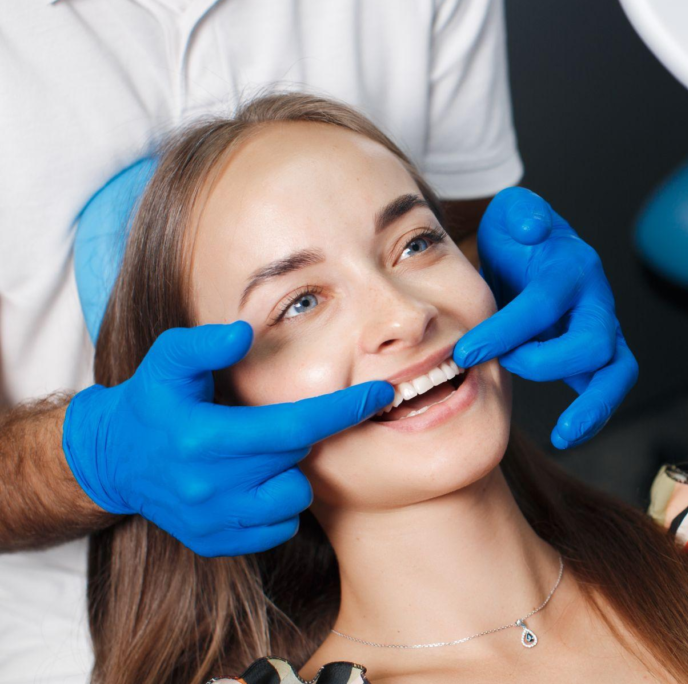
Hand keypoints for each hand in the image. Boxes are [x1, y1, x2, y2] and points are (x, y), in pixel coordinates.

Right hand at [62, 322, 393, 556]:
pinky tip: (250, 485)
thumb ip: (205, 343)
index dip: (344, 410)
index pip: (295, 425)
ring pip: (293, 499)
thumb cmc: (152, 401)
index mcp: (205, 439)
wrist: (112, 460)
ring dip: (288, 474)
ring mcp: (213, 520)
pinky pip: (278, 528)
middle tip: (270, 424)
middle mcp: (210, 487)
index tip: (381, 395)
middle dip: (299, 436)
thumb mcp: (167, 360)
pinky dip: (275, 506)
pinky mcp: (215, 543)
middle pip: (298, 458)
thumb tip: (245, 332)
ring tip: (256, 457)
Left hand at [453, 187, 637, 448]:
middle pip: (592, 340)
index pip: (543, 303)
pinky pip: (608, 388)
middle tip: (501, 367)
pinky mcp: (600, 356)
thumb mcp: (513, 213)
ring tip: (564, 434)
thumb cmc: (520, 237)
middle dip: (544, 363)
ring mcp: (602, 329)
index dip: (504, 329)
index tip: (464, 352)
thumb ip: (521, 212)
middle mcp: (595, 299)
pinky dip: (593, 415)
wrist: (535, 253)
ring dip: (593, 405)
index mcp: (572, 266)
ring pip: (617, 370)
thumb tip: (530, 229)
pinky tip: (568, 435)